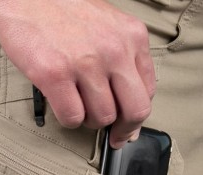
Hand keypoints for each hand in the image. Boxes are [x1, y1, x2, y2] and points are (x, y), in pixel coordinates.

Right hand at [0, 0, 155, 147]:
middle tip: (111, 135)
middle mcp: (114, 49)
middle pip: (135, 111)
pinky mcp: (55, 74)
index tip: (126, 127)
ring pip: (101, 118)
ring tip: (77, 104)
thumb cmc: (64, 11)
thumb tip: (129, 117)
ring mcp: (85, 62)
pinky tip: (62, 104)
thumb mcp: (108, 27)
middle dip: (122, 130)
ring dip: (89, 120)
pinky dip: (68, 119)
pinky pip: (72, 117)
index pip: (148, 92)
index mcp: (132, 37)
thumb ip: (123, 64)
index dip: (135, 117)